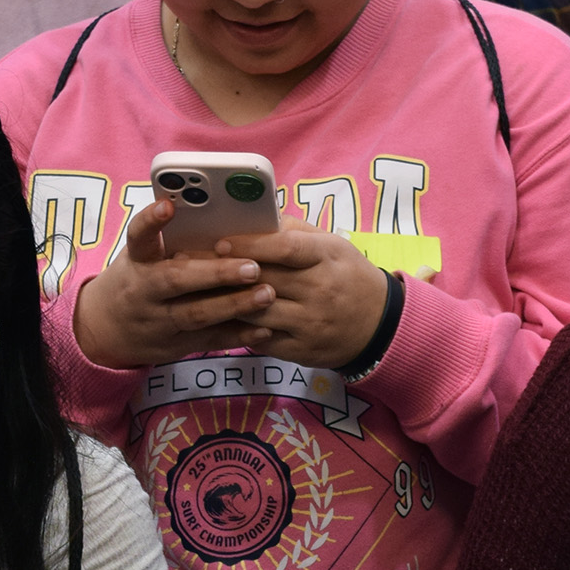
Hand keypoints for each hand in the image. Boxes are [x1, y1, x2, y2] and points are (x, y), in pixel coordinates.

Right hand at [72, 197, 276, 368]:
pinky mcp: (175, 345)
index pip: (138, 237)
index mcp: (137, 261)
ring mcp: (159, 321)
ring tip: (267, 294)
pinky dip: (237, 336)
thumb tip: (222, 213)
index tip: (166, 206)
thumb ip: (172, 240)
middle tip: (251, 267)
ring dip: (234, 305)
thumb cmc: (138, 280)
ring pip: (196, 314)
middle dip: (215, 273)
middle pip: (176, 280)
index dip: (150, 221)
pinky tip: (264, 329)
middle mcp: (144, 290)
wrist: (107, 329)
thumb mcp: (142, 256)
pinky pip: (208, 341)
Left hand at [213, 222, 390, 368]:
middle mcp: (320, 291)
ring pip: (257, 312)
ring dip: (224, 302)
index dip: (251, 244)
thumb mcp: (333, 246)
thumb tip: (257, 218)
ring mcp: (310, 323)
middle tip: (189, 264)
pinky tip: (218, 318)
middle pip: (265, 279)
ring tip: (197, 291)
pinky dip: (238, 330)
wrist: (379, 326)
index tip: (221, 243)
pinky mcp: (301, 350)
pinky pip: (262, 340)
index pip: (286, 248)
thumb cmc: (348, 277)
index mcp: (327, 257)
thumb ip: (296, 232)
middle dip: (224, 271)